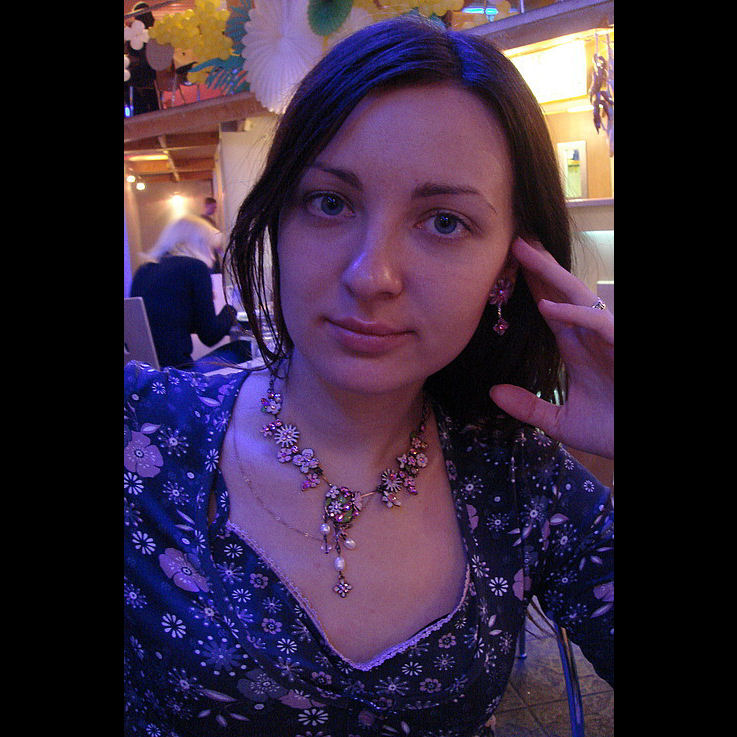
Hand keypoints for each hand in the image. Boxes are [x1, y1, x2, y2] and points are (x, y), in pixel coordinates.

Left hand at [490, 237, 613, 457]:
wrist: (639, 443)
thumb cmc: (612, 431)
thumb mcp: (561, 423)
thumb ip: (529, 407)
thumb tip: (493, 393)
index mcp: (576, 347)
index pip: (549, 308)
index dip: (530, 285)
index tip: (506, 263)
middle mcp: (590, 335)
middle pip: (560, 292)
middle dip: (538, 266)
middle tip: (513, 239)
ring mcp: (608, 337)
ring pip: (578, 296)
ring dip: (550, 274)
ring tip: (523, 252)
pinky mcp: (622, 345)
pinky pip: (598, 322)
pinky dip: (574, 314)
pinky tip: (547, 308)